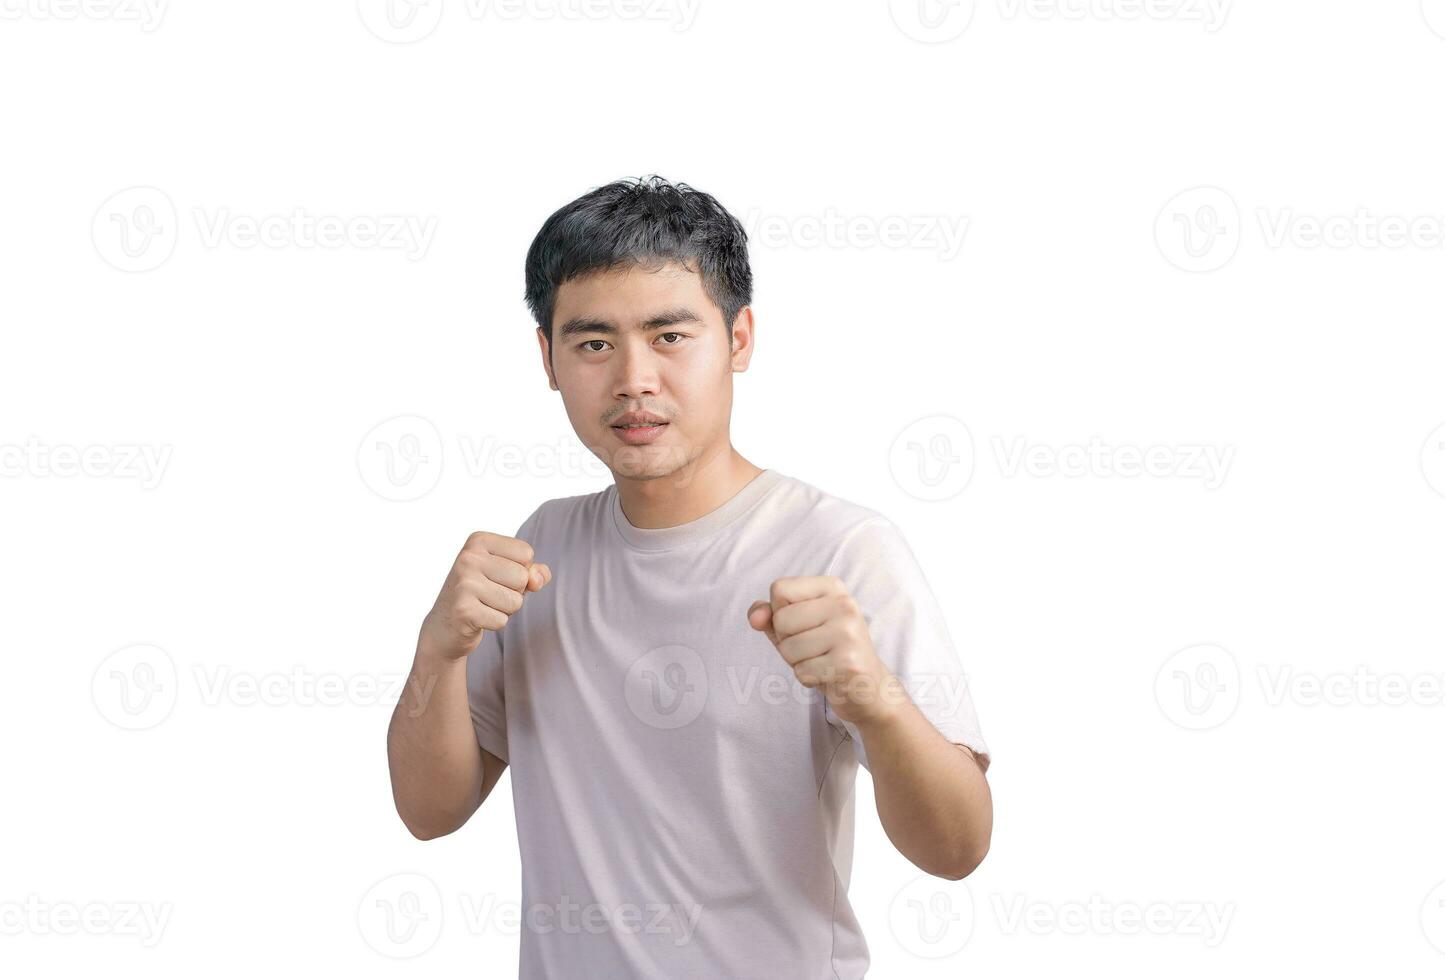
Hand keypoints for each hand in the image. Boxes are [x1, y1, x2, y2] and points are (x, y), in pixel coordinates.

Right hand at [419, 531, 550, 661]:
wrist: (444, 625)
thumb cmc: (482, 594)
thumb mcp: (508, 574)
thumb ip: (533, 571)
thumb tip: (538, 578)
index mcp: (479, 541)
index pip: (526, 552)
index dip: (520, 570)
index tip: (496, 576)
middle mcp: (468, 558)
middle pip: (522, 577)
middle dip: (514, 592)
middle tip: (489, 594)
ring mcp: (464, 583)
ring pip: (515, 601)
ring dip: (505, 609)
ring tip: (483, 605)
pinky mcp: (464, 610)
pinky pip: (502, 620)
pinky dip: (494, 623)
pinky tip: (477, 618)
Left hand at [746, 575, 904, 726]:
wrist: (868, 687)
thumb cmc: (826, 651)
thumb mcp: (795, 626)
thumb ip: (769, 614)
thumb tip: (754, 617)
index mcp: (832, 587)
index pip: (779, 589)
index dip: (780, 612)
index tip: (805, 623)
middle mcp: (844, 604)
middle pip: (781, 620)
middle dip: (788, 641)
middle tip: (815, 647)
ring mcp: (848, 633)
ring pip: (788, 648)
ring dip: (798, 662)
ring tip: (822, 661)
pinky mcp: (847, 663)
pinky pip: (801, 671)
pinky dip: (808, 678)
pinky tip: (829, 675)